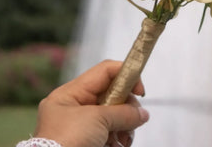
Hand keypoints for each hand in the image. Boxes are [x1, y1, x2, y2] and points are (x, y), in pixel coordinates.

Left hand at [34, 60, 148, 146]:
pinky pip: (109, 132)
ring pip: (113, 116)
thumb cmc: (68, 140)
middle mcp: (75, 107)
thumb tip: (143, 114)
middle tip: (136, 117)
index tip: (140, 91)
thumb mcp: (98, 119)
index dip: (126, 75)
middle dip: (127, 106)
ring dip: (125, 125)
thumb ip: (124, 112)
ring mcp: (81, 126)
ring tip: (126, 138)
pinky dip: (119, 137)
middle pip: (111, 94)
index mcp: (70, 93)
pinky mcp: (88, 142)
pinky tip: (122, 144)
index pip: (104, 72)